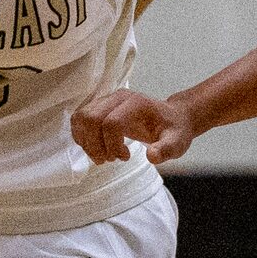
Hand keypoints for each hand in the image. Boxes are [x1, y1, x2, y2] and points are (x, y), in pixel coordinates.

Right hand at [72, 88, 196, 163]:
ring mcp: (106, 100)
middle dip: (95, 145)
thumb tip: (152, 156)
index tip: (125, 158)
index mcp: (135, 103)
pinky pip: (79, 119)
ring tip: (102, 155)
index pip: (111, 123)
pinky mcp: (99, 107)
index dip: (112, 146)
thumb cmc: (173, 131)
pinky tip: (96, 148)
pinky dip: (81, 137)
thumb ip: (166, 149)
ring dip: (86, 142)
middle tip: (109, 159)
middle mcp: (118, 97)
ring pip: (81, 118)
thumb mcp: (177, 143)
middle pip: (90, 118)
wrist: (172, 118)